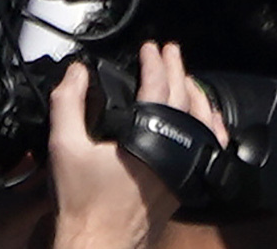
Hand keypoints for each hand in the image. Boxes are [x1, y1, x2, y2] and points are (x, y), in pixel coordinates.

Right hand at [50, 43, 227, 248]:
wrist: (101, 241)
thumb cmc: (84, 201)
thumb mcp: (65, 148)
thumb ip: (68, 104)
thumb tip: (75, 73)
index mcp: (147, 131)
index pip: (158, 84)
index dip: (153, 61)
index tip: (150, 47)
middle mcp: (175, 143)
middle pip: (184, 93)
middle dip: (176, 68)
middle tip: (170, 51)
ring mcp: (187, 161)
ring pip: (202, 115)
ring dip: (194, 90)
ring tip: (185, 76)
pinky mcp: (190, 177)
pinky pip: (211, 141)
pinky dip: (211, 122)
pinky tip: (207, 114)